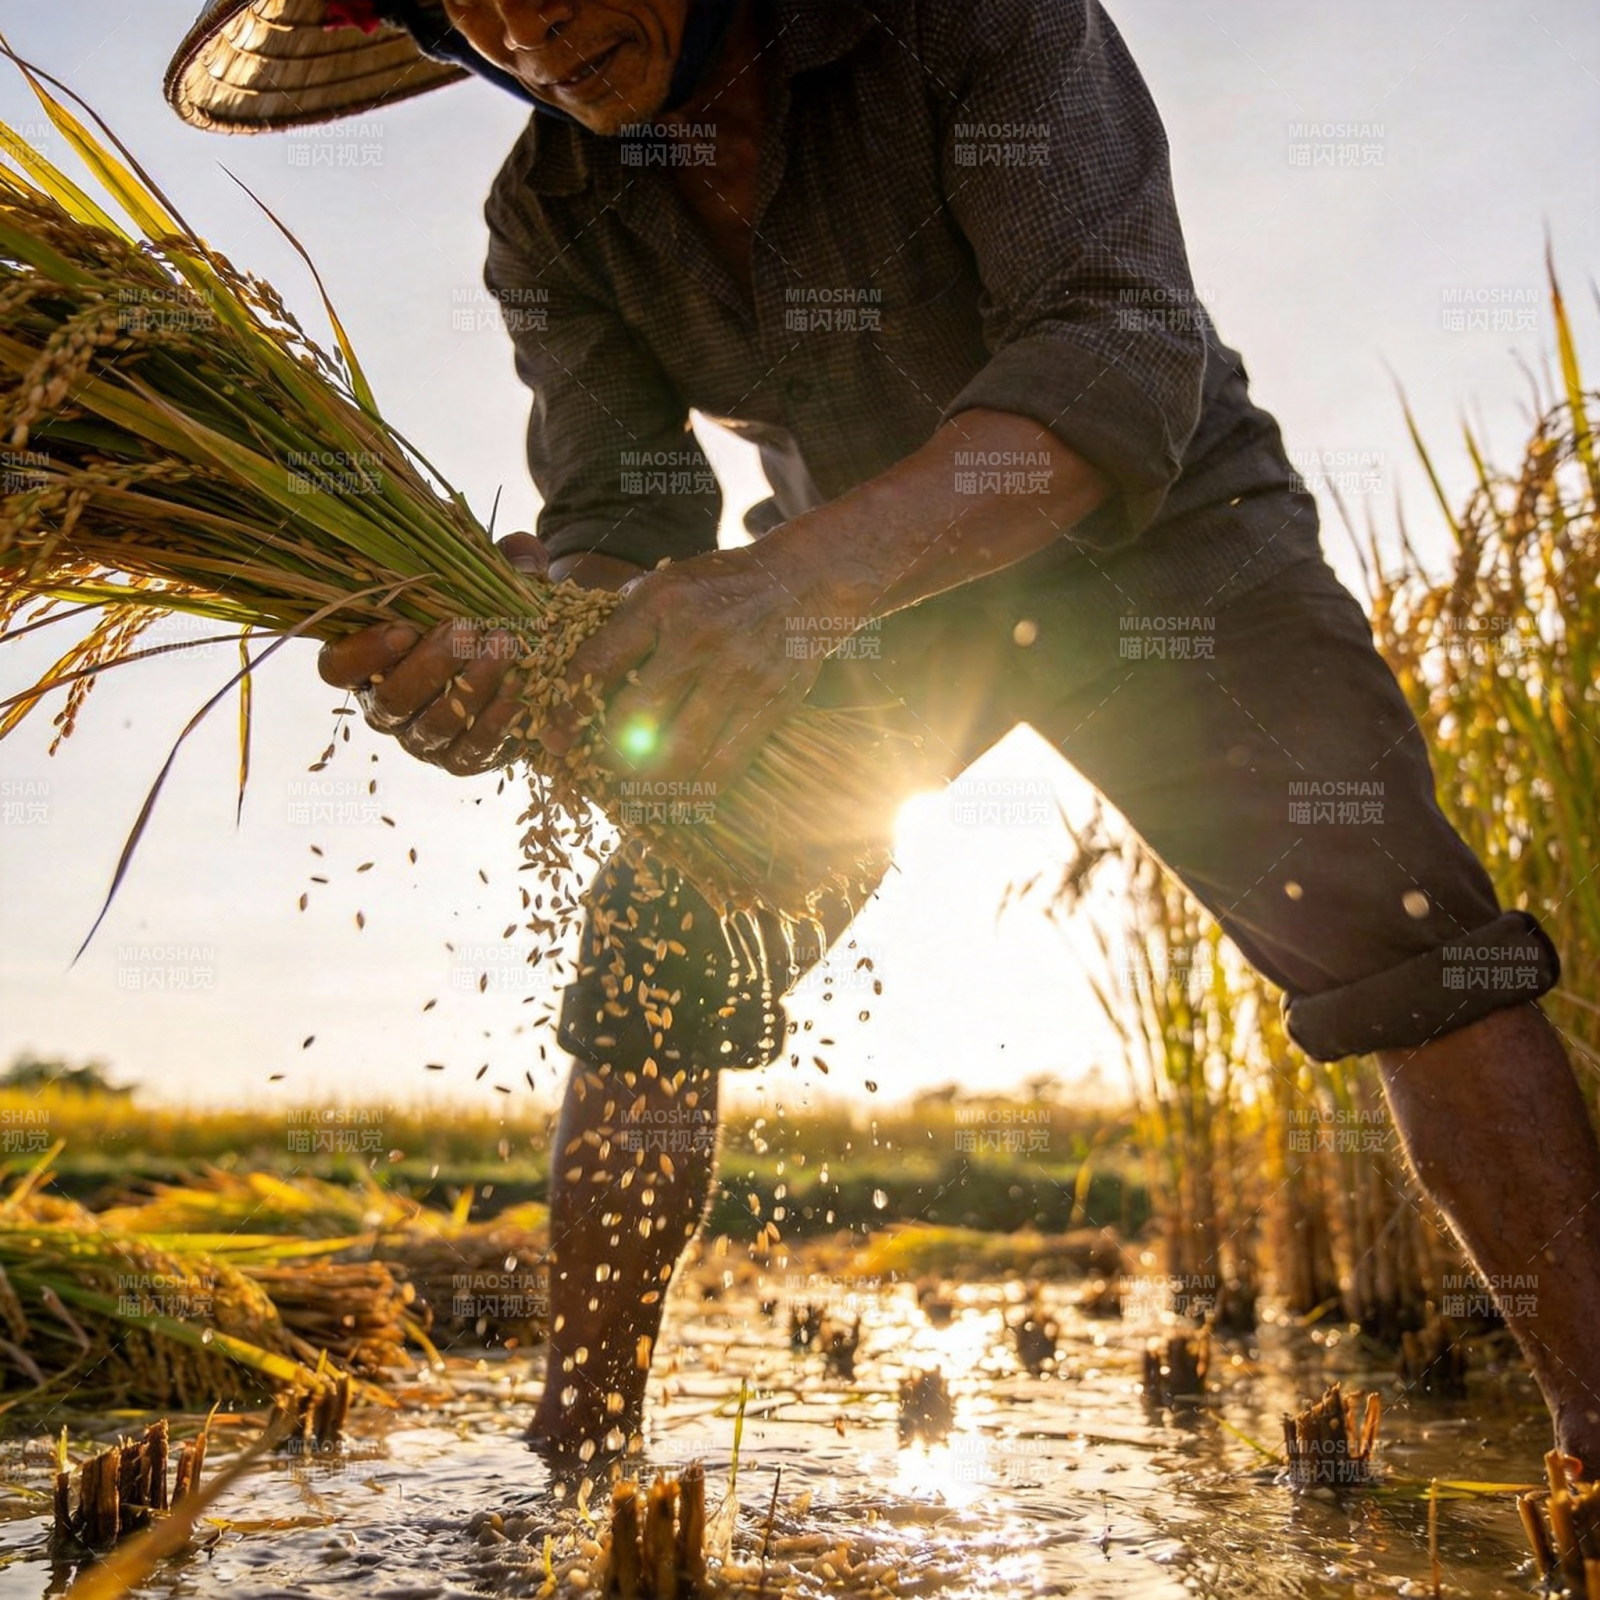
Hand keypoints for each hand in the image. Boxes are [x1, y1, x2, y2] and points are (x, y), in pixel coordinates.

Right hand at [315, 534, 634, 775]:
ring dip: (469, 687)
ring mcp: (421, 739)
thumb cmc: (485, 614)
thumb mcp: (487, 580)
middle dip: (429, 664)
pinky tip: (518, 689)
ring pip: (431, 727)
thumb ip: (497, 560)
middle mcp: (386, 706)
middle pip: (389, 701)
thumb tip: (520, 550)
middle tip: (466, 629)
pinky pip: (469, 751)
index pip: (336, 667)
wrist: (522, 666)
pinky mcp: (458, 760)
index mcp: (369, 661)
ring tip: (503, 649)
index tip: (402, 629)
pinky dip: (495, 722)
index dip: (361, 653)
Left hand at [539, 543, 835, 790]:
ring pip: (679, 754)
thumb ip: (624, 624)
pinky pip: (725, 765)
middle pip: (634, 720)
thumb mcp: (666, 584)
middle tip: (596, 769)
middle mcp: (697, 641)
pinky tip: (680, 797)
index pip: (598, 664)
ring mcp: (736, 676)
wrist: (803, 582)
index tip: (553, 741)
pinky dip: (697, 790)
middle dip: (606, 755)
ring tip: (635, 790)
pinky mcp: (768, 704)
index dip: (567, 711)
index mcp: (660, 605)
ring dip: (648, 783)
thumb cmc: (721, 586)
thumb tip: (571, 672)